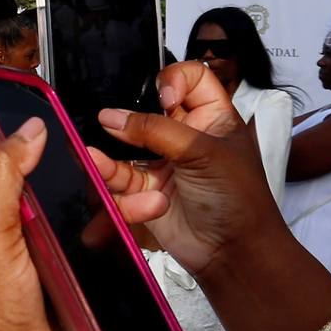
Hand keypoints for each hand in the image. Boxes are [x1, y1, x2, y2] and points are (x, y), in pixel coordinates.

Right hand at [88, 61, 277, 276]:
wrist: (232, 252)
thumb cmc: (237, 198)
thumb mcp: (203, 153)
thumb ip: (155, 130)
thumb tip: (110, 116)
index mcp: (211, 117)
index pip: (190, 78)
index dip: (173, 80)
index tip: (163, 98)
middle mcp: (183, 135)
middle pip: (145, 111)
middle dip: (126, 119)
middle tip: (112, 124)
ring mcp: (161, 162)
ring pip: (123, 147)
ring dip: (109, 155)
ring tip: (93, 158)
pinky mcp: (143, 189)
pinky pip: (118, 178)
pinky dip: (110, 180)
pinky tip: (104, 178)